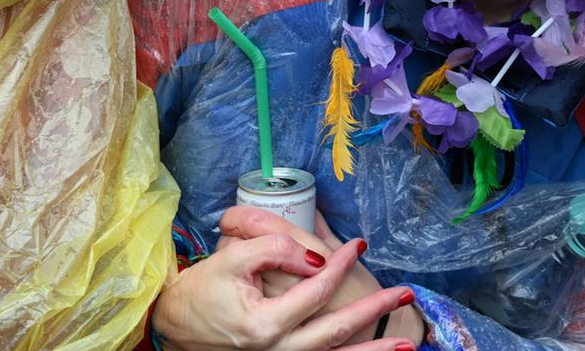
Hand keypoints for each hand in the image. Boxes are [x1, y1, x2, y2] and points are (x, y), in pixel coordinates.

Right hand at [152, 229, 416, 350]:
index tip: (359, 243)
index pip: (317, 289)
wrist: (176, 322)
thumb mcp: (233, 258)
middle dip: (374, 312)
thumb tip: (317, 257)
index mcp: (265, 325)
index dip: (340, 263)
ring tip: (408, 345)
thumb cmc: (204, 289)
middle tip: (406, 293)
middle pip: (336, 332)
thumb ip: (275, 249)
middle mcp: (277, 350)